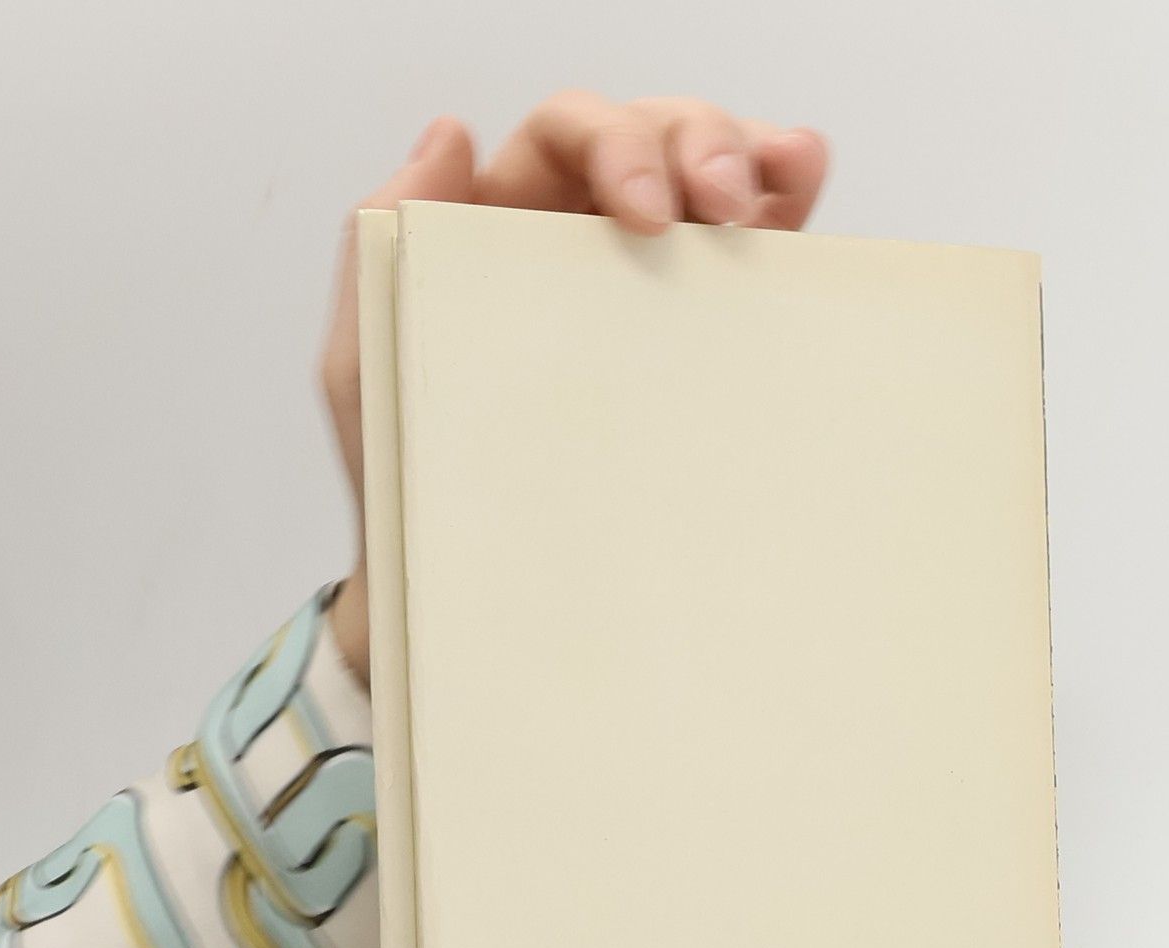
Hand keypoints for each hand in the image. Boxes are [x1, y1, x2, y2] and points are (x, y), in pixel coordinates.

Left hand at [320, 95, 830, 679]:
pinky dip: (787, 189)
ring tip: (767, 192)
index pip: (566, 137)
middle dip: (695, 142)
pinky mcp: (709, 328)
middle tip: (721, 204)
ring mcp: (654, 280)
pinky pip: (758, 241)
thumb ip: (379, 246)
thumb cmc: (415, 482)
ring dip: (749, 154)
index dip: (612, 142)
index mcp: (504, 227)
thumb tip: (447, 137)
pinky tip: (801, 173)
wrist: (477, 591)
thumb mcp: (367, 367)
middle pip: (651, 135)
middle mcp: (583, 237)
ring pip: (711, 169)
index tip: (645, 210)